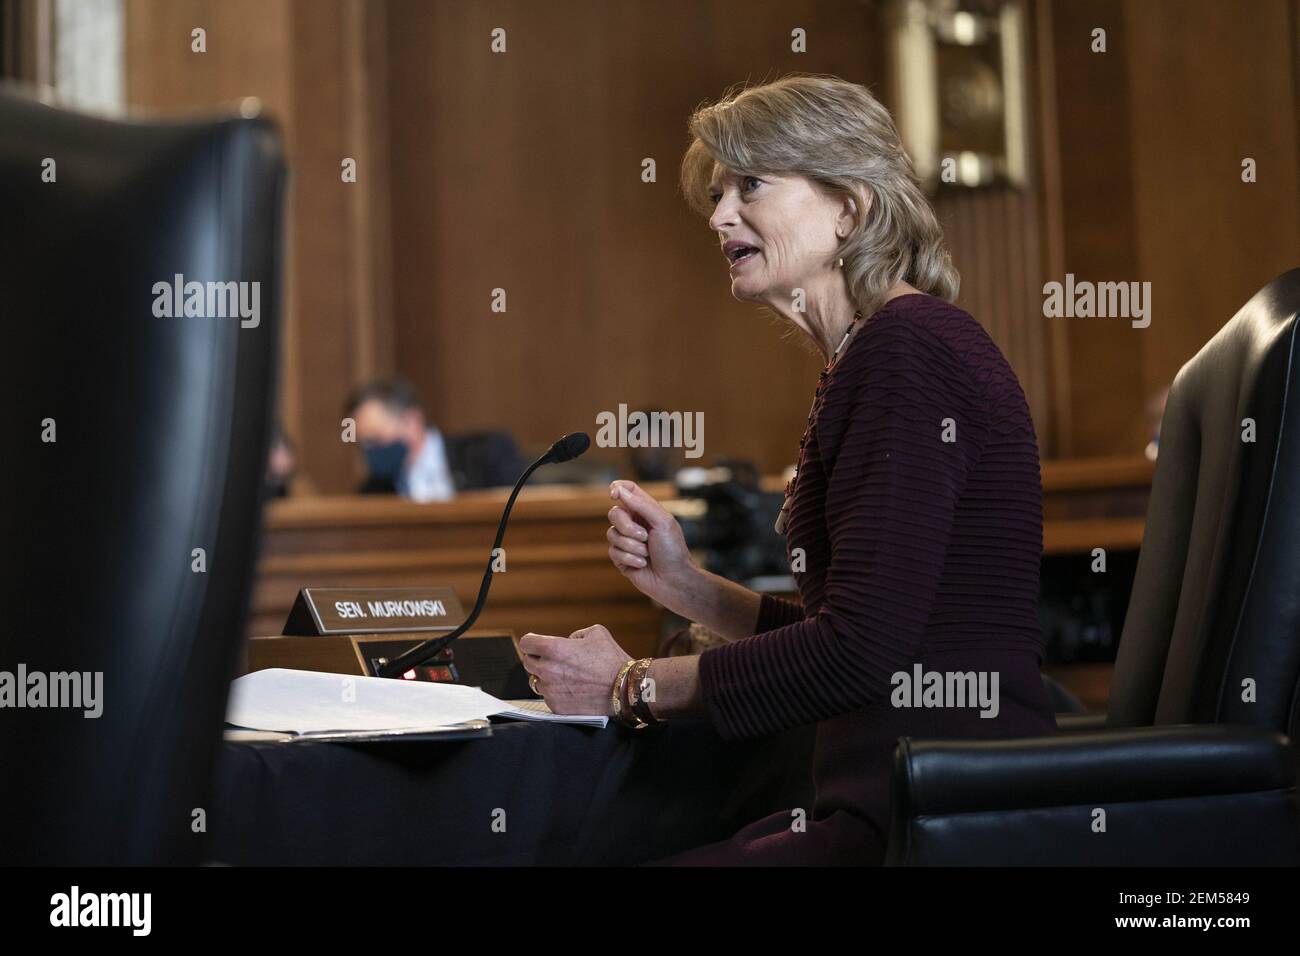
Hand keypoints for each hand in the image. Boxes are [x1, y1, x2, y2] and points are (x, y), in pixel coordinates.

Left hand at [518, 624, 630, 716]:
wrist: (624, 689)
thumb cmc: (612, 660)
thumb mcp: (596, 633)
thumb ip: (575, 635)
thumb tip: (567, 642)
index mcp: (554, 648)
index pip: (526, 643)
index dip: (531, 642)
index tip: (534, 644)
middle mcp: (547, 670)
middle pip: (528, 662)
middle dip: (538, 659)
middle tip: (553, 660)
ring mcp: (550, 690)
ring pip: (536, 681)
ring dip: (545, 678)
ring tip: (564, 676)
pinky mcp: (556, 707)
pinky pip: (547, 697)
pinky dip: (555, 693)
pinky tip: (571, 690)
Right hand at [606, 480, 697, 609]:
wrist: (674, 580)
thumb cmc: (673, 550)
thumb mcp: (662, 522)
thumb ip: (641, 504)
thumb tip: (620, 490)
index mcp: (645, 511)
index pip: (627, 490)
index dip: (618, 488)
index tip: (614, 494)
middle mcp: (634, 523)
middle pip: (614, 513)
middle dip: (627, 526)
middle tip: (645, 537)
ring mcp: (626, 541)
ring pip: (611, 534)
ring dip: (632, 546)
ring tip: (647, 554)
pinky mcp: (620, 559)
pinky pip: (613, 551)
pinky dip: (630, 558)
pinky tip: (643, 564)